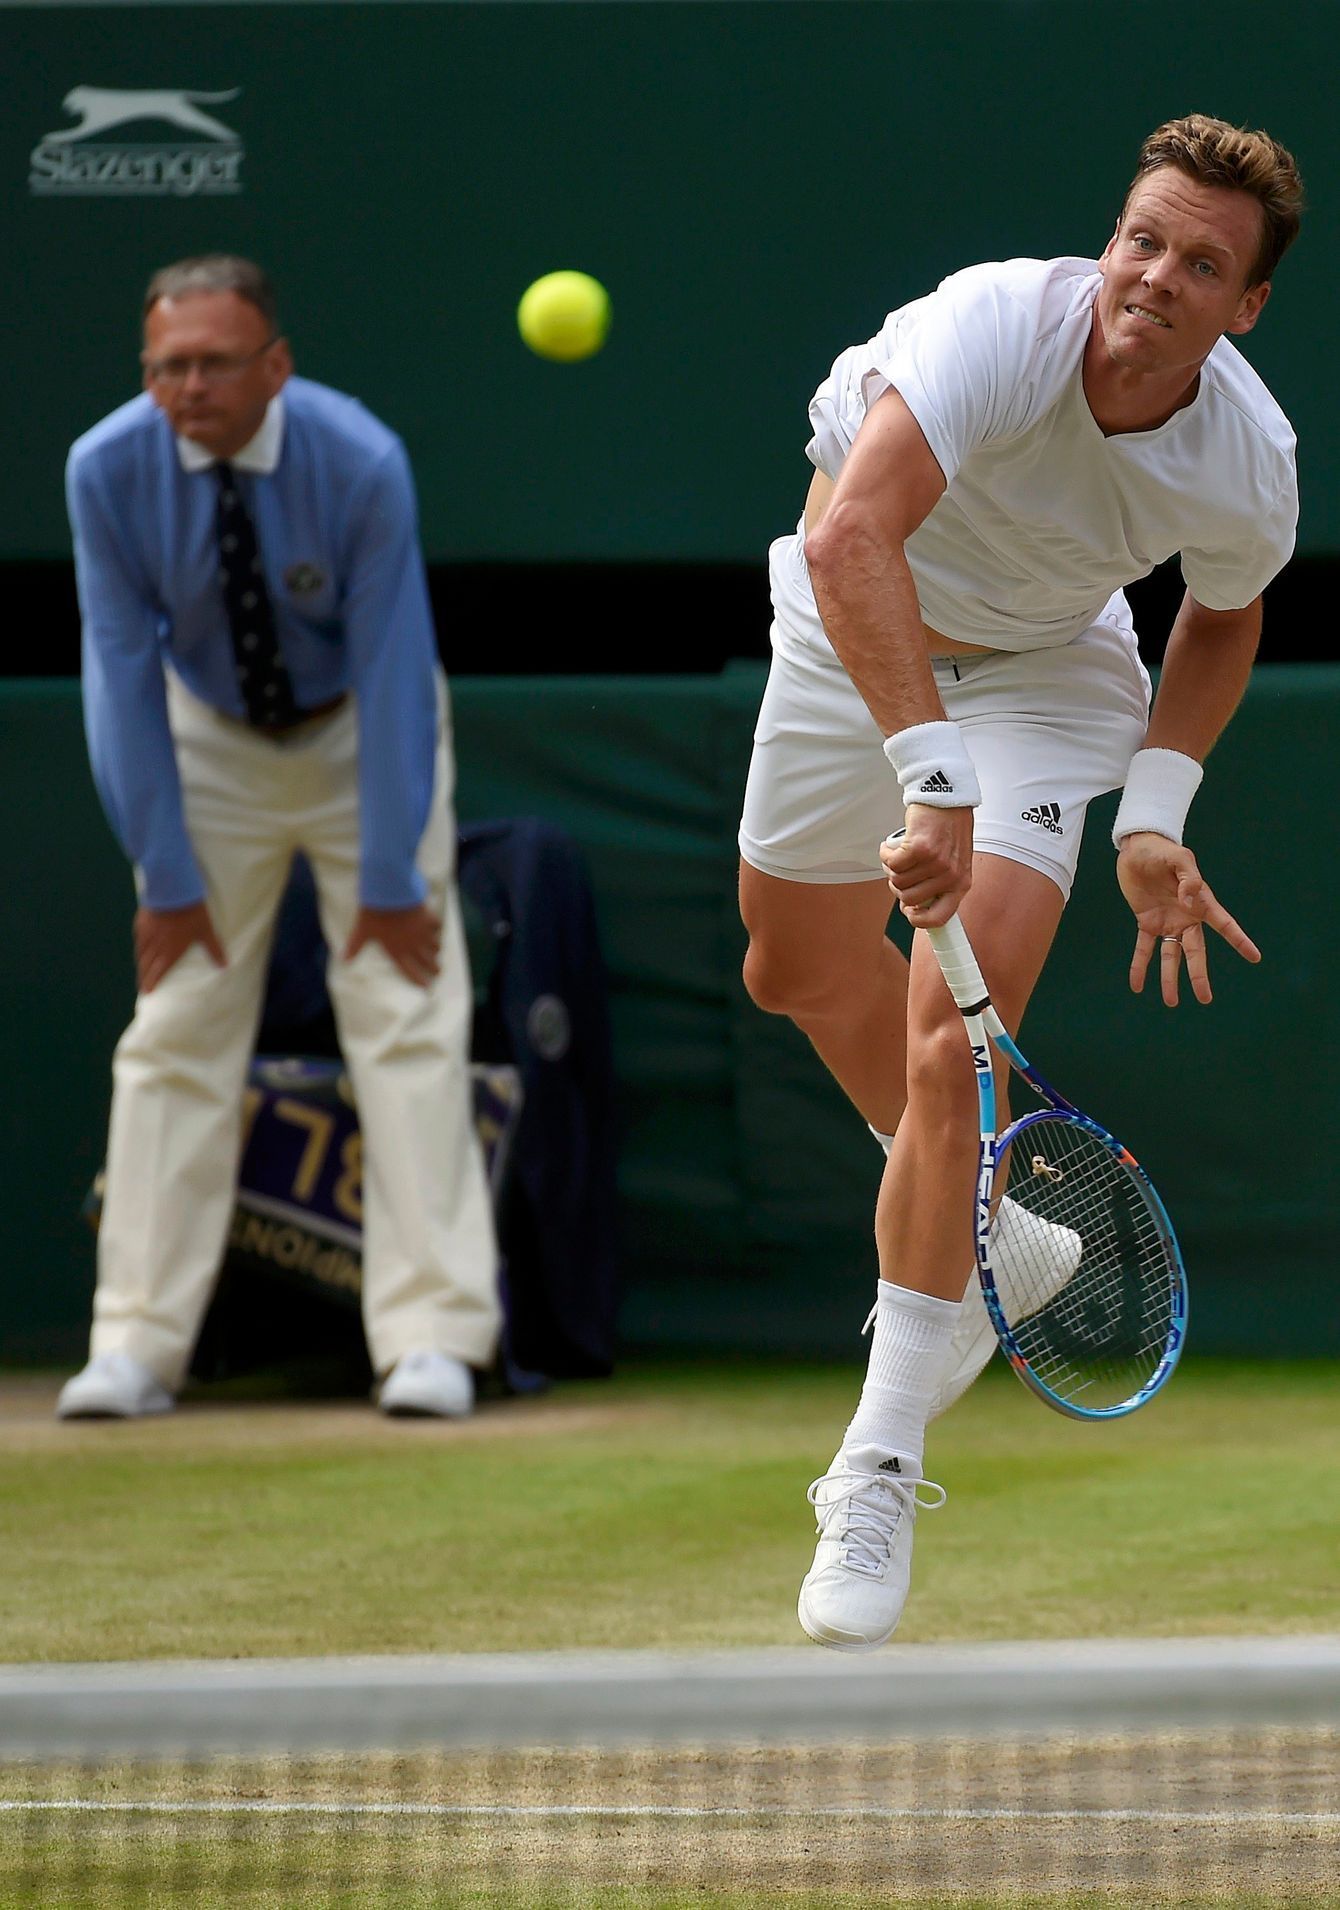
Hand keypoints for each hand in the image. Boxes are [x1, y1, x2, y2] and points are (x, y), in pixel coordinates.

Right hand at [134, 902, 226, 993]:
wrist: (171, 889)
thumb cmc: (191, 912)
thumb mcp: (206, 930)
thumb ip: (213, 948)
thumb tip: (224, 965)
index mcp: (170, 951)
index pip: (158, 971)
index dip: (152, 982)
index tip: (146, 991)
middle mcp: (155, 945)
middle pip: (146, 965)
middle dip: (143, 976)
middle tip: (141, 985)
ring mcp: (146, 933)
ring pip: (140, 952)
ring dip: (140, 962)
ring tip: (141, 968)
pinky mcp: (141, 921)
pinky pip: (139, 938)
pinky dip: (140, 945)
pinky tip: (141, 944)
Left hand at [343, 903, 441, 986]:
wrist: (390, 893)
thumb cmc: (374, 914)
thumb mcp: (362, 931)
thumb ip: (355, 946)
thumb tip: (344, 960)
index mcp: (397, 951)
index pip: (410, 971)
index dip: (419, 980)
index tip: (427, 987)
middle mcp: (413, 945)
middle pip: (428, 962)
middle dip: (434, 969)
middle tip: (438, 972)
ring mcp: (422, 932)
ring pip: (435, 946)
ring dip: (436, 950)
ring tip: (437, 951)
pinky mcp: (428, 918)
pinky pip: (437, 926)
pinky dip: (436, 928)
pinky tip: (435, 927)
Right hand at [879, 803, 974, 925]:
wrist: (947, 799)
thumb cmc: (948, 829)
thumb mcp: (955, 862)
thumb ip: (940, 884)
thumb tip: (912, 906)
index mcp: (961, 884)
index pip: (939, 918)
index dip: (918, 920)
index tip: (908, 911)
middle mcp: (950, 876)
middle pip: (909, 899)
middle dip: (898, 885)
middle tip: (901, 869)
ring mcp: (935, 863)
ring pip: (897, 881)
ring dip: (891, 867)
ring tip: (898, 853)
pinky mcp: (918, 848)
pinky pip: (891, 863)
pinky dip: (885, 854)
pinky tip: (891, 846)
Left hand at [1117, 833, 1260, 1005]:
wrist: (1137, 847)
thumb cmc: (1163, 851)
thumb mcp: (1179, 858)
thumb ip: (1189, 878)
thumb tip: (1191, 901)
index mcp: (1201, 902)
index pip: (1224, 924)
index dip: (1239, 941)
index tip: (1255, 957)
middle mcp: (1187, 917)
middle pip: (1195, 951)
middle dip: (1199, 975)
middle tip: (1206, 998)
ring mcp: (1168, 922)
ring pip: (1171, 956)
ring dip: (1169, 979)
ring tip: (1171, 1002)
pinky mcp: (1147, 922)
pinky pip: (1143, 949)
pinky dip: (1139, 966)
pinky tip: (1137, 985)